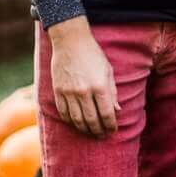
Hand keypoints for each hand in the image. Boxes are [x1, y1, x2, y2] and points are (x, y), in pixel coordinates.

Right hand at [49, 17, 120, 136]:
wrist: (70, 41)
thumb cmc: (92, 54)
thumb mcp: (108, 70)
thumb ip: (112, 92)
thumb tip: (116, 110)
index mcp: (100, 86)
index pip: (107, 114)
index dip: (110, 125)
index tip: (112, 130)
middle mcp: (84, 91)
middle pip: (92, 120)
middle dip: (98, 131)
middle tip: (102, 135)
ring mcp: (69, 92)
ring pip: (77, 120)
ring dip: (84, 129)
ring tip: (90, 132)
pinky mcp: (58, 91)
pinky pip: (63, 112)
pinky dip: (70, 121)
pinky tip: (76, 123)